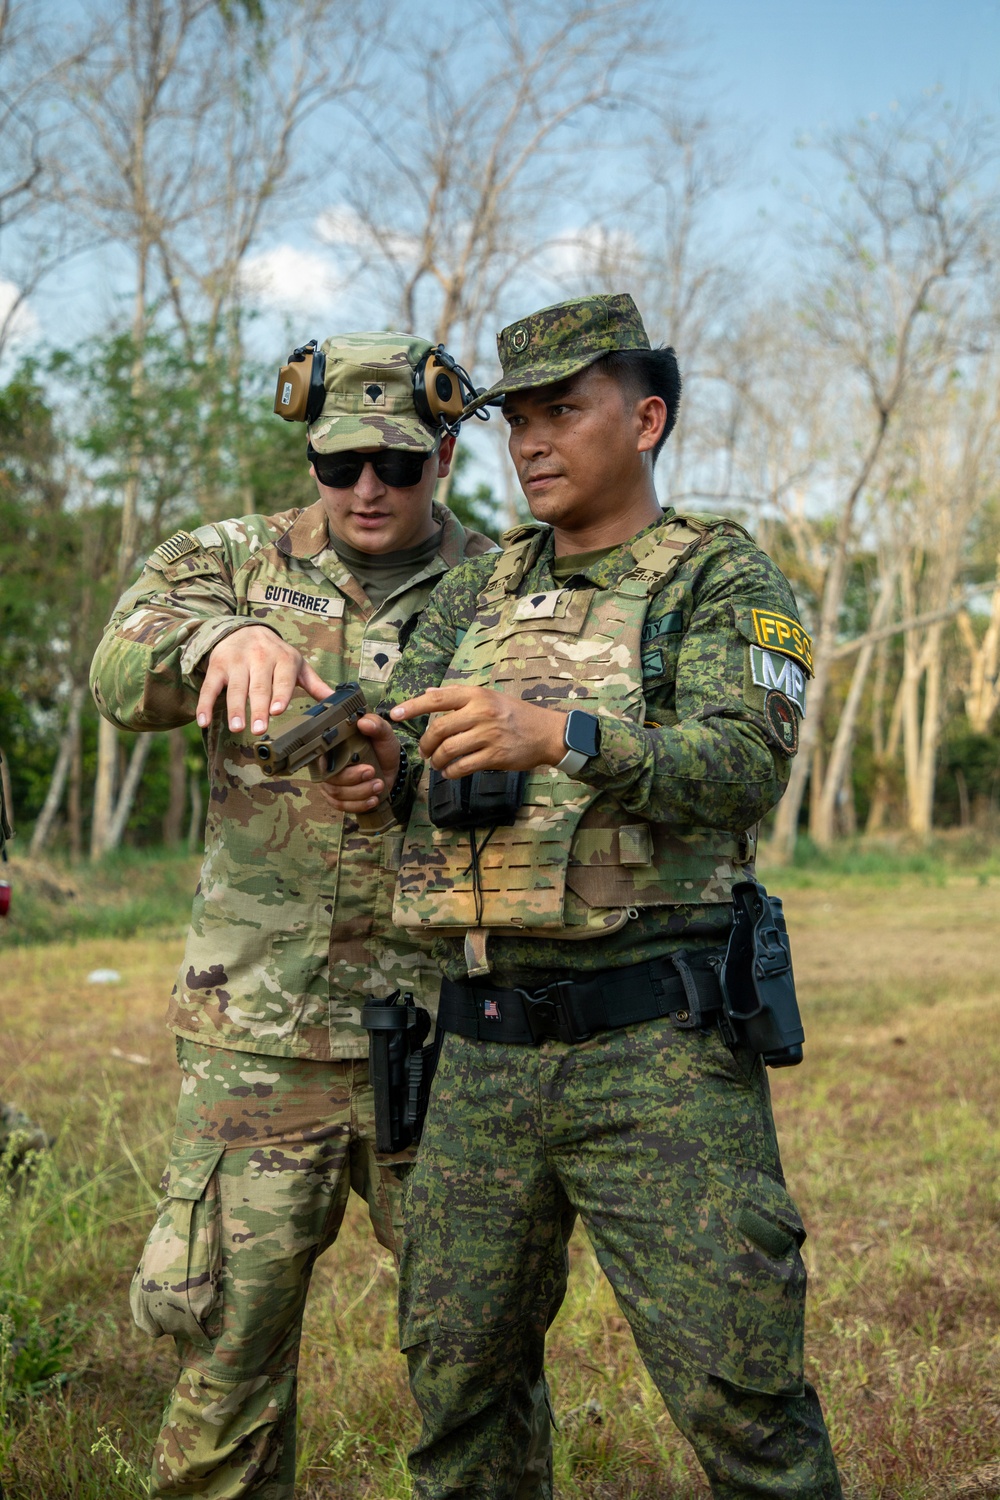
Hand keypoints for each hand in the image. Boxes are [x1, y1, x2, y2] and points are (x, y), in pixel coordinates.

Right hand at [196, 626, 333, 734]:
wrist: (243, 629)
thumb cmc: (275, 653)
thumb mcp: (297, 664)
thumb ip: (315, 685)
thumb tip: (337, 703)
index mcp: (283, 659)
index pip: (283, 678)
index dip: (280, 694)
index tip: (278, 711)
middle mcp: (260, 658)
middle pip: (259, 687)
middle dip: (259, 708)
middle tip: (259, 728)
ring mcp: (237, 661)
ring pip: (236, 688)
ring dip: (235, 708)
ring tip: (237, 728)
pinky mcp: (217, 666)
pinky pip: (210, 686)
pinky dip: (205, 704)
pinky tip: (204, 721)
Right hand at [320, 714, 401, 814]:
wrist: (390, 768)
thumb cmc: (381, 748)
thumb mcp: (383, 733)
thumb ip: (376, 724)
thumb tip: (364, 722)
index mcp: (331, 748)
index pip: (322, 758)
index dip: (338, 764)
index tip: (361, 764)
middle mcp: (326, 766)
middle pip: (331, 779)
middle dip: (354, 779)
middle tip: (372, 772)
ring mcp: (331, 784)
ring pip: (338, 795)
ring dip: (360, 792)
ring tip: (379, 785)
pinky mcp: (338, 798)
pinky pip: (343, 806)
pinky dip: (359, 805)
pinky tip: (373, 800)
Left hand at [390, 685, 565, 777]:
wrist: (546, 733)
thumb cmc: (515, 714)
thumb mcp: (489, 697)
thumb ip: (458, 697)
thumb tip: (429, 693)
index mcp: (477, 695)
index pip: (437, 698)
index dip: (412, 706)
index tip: (395, 714)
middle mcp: (481, 713)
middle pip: (438, 729)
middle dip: (425, 744)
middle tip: (424, 751)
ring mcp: (488, 735)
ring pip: (448, 750)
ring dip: (436, 760)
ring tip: (437, 763)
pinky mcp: (495, 756)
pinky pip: (462, 767)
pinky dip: (450, 772)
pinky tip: (449, 772)